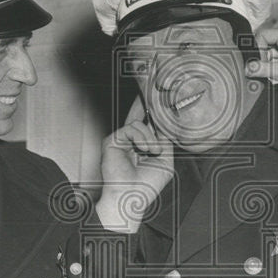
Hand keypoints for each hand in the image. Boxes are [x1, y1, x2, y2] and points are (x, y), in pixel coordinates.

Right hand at [96, 97, 174, 232]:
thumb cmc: (146, 185)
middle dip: (143, 101)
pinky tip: (144, 149)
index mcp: (142, 148)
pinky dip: (142, 138)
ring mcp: (120, 141)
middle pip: (137, 115)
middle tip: (147, 81)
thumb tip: (164, 124)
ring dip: (150, 138)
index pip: (147, 126)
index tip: (158, 98)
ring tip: (152, 151)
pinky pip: (131, 128)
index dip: (152, 112)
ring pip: (139, 123)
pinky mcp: (112, 140)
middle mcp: (130, 143)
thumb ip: (165, 141)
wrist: (130, 196)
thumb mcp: (165, 161)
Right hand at [247, 26, 277, 101]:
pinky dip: (271, 68)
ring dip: (266, 64)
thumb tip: (247, 68)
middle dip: (262, 58)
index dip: (257, 49)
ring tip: (272, 74)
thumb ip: (261, 69)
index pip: (263, 35)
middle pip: (265, 44)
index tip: (256, 62)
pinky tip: (274, 75)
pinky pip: (273, 59)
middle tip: (260, 70)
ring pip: (268, 54)